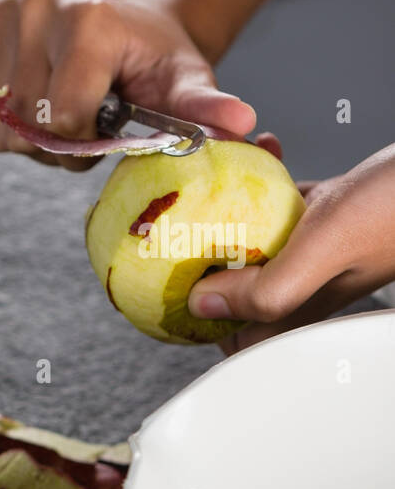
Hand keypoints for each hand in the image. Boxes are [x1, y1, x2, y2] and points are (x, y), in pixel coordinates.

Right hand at [0, 0, 256, 169]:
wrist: (126, 24)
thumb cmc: (153, 57)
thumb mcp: (184, 82)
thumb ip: (201, 107)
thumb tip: (240, 123)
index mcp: (89, 23)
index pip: (65, 116)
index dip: (83, 141)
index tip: (103, 132)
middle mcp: (39, 10)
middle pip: (28, 125)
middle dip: (56, 145)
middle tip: (84, 128)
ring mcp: (6, 13)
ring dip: (30, 138)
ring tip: (61, 115)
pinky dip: (7, 121)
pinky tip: (38, 101)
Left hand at [189, 144, 394, 353]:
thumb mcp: (324, 250)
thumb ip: (266, 289)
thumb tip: (201, 306)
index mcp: (302, 309)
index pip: (233, 337)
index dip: (194, 321)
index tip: (158, 283)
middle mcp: (305, 282)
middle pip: (232, 288)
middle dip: (197, 262)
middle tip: (169, 226)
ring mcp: (316, 246)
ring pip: (248, 242)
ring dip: (220, 215)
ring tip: (201, 182)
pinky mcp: (330, 208)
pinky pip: (276, 200)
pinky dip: (259, 178)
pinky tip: (254, 152)